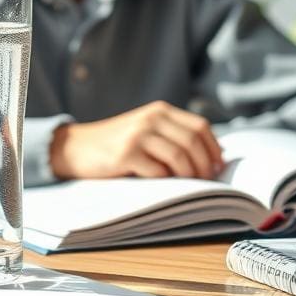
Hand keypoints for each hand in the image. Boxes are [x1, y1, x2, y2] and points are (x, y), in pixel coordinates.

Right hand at [49, 100, 224, 179]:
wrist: (77, 147)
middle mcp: (151, 118)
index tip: (218, 166)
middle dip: (205, 165)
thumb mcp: (146, 130)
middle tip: (207, 181)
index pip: (200, 127)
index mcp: (160, 110)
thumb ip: (174, 135)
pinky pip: (158, 172)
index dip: (214, 148)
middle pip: (193, 142)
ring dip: (189, 175)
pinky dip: (165, 181)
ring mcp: (138, 135)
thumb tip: (214, 156)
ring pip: (179, 157)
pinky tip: (162, 184)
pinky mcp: (125, 154)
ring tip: (187, 185)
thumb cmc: (117, 143)